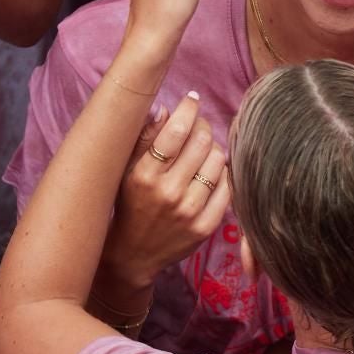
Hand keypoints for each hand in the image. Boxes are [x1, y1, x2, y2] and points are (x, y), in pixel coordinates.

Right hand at [100, 93, 231, 292]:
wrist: (133, 254)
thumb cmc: (129, 204)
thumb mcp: (126, 170)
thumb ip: (143, 138)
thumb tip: (164, 108)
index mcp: (144, 175)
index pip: (175, 131)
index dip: (188, 109)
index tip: (192, 99)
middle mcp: (168, 192)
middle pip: (201, 142)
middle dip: (202, 126)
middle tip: (198, 126)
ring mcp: (189, 211)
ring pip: (218, 161)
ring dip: (213, 148)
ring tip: (202, 151)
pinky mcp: (205, 227)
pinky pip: (227, 187)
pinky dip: (222, 173)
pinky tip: (210, 172)